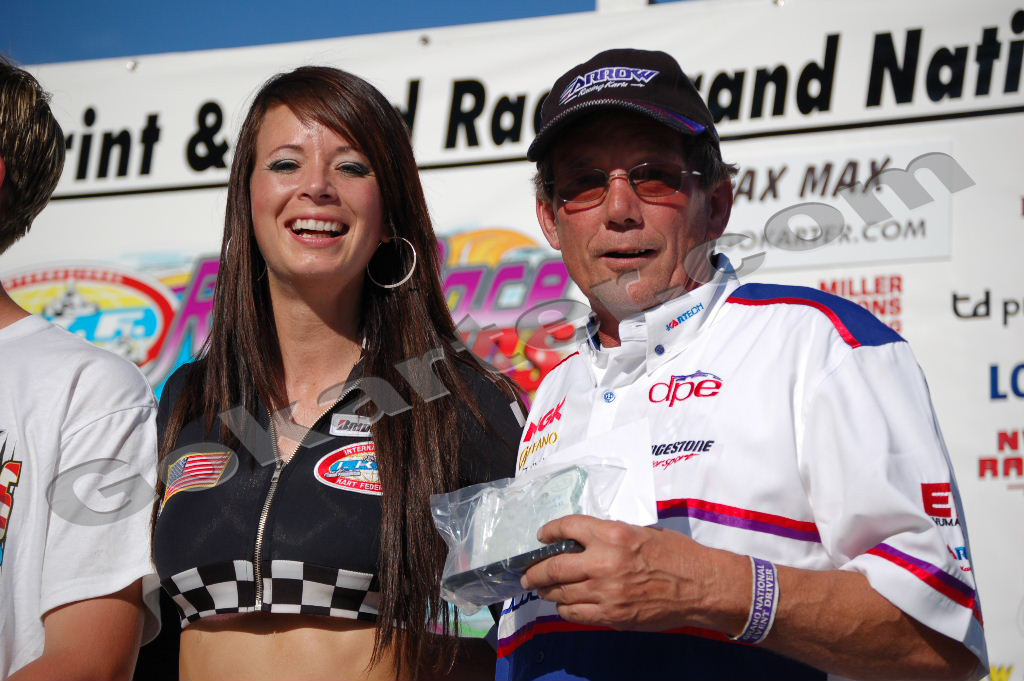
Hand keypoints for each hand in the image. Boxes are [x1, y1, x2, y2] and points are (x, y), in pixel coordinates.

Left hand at [520, 514, 746, 632]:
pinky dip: (565, 609)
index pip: (567, 527)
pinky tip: (565, 605)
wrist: (701, 587)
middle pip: (554, 567)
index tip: (542, 536)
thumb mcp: (641, 532)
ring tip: (543, 589)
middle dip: (536, 570)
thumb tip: (584, 541)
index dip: (549, 531)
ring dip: (548, 591)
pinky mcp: (612, 616)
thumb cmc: (677, 555)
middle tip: (528, 572)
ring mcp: (606, 592)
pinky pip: (575, 614)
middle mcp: (604, 562)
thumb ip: (610, 536)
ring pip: (561, 594)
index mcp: (613, 534)